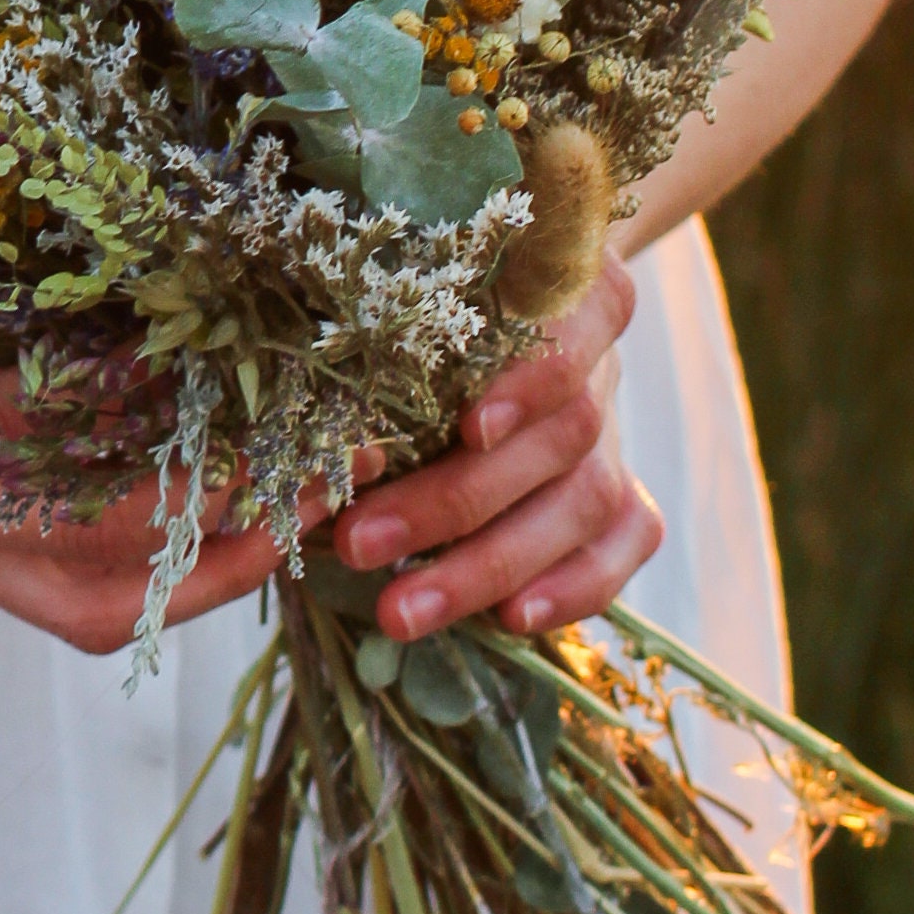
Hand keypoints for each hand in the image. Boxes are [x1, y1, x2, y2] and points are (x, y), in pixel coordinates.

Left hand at [328, 257, 659, 642]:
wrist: (500, 330)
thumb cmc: (419, 314)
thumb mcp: (397, 307)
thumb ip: (368, 343)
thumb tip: (287, 418)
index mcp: (553, 291)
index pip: (570, 325)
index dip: (530, 382)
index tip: (468, 427)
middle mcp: (597, 361)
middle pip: (562, 434)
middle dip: (456, 501)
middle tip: (359, 545)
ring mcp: (615, 433)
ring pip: (586, 502)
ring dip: (489, 565)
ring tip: (400, 610)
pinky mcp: (624, 494)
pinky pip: (626, 542)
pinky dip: (575, 587)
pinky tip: (509, 622)